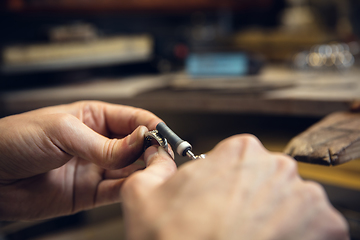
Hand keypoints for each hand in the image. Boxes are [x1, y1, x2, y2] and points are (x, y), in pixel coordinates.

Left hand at [0, 101, 163, 219]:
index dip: (151, 126)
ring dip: (144, 170)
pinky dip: (130, 189)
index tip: (164, 136)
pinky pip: (116, 191)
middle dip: (152, 149)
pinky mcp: (89, 193)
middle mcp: (98, 142)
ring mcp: (95, 168)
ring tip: (154, 171)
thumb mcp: (63, 132)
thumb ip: (104, 144)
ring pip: (130, 169)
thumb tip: (140, 141)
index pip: (133, 118)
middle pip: (137, 145)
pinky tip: (138, 185)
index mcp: (93, 118)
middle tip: (163, 156)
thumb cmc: (15, 140)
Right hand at [122, 134, 348, 239]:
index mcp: (240, 151)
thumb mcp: (142, 196)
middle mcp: (278, 167)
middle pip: (267, 177)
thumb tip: (156, 158)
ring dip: (276, 216)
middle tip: (231, 221)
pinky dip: (296, 235)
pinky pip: (314, 226)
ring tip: (249, 236)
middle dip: (252, 195)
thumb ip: (153, 167)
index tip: (221, 197)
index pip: (240, 156)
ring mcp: (308, 198)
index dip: (227, 178)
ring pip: (291, 201)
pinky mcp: (329, 229)